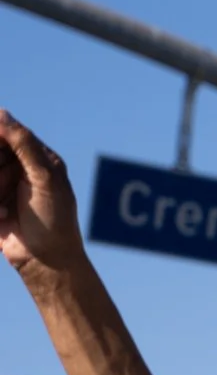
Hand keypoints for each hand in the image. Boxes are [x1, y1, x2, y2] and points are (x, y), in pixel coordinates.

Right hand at [0, 111, 88, 283]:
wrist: (45, 261)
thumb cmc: (53, 220)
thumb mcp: (43, 178)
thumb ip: (24, 145)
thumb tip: (1, 113)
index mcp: (40, 157)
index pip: (8, 132)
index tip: (3, 162)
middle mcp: (21, 167)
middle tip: (6, 188)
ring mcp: (5, 183)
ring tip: (5, 208)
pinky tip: (3, 218)